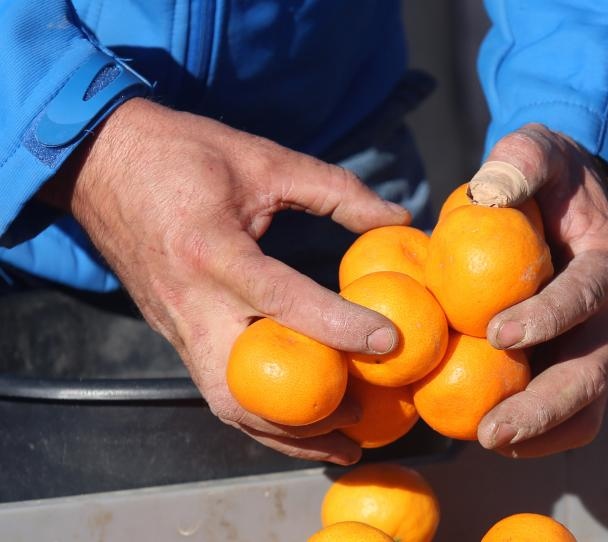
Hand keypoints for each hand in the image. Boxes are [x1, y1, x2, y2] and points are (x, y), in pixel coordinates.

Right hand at [44, 98, 410, 464]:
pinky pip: (215, 386)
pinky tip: (294, 417)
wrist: (98, 162)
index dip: (339, 326)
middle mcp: (189, 303)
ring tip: (337, 443)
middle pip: (244, 388)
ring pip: (226, 402)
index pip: (282, 302)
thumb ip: (335, 190)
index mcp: (211, 251)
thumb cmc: (180, 153)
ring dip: (281, 433)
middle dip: (306, 418)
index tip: (387, 341)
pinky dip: (257, 411)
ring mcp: (174, 326)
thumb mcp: (263, 159)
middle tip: (363, 418)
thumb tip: (395, 217)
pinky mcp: (172, 333)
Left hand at [472, 123, 607, 456]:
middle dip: (543, 406)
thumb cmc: (550, 177)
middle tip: (490, 430)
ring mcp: (598, 343)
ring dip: (540, 431)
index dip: (550, 316)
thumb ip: (519, 161)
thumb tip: (488, 192)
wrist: (572, 201)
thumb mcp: (535, 150)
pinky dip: (536, 430)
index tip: (498, 333)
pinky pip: (569, 411)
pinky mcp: (576, 361)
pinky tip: (492, 433)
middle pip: (592, 372)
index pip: (587, 294)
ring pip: (585, 405)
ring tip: (487, 442)